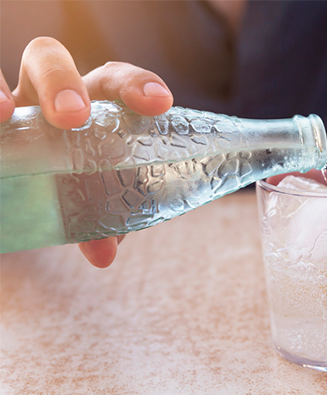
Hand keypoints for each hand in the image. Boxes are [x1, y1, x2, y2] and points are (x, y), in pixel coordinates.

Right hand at [0, 36, 172, 267]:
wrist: (24, 197)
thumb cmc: (72, 188)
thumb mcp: (92, 203)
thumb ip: (103, 222)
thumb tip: (103, 253)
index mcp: (90, 106)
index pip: (113, 81)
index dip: (136, 84)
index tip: (159, 102)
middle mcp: (45, 94)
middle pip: (50, 58)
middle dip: (62, 80)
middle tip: (72, 116)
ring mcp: (11, 104)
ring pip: (2, 73)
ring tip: (2, 116)